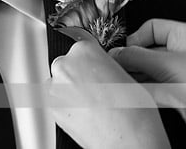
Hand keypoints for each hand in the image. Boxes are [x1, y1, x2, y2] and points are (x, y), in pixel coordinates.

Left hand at [49, 40, 170, 148]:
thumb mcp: (124, 73)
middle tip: (97, 88)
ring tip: (93, 103)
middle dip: (79, 74)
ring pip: (60, 83)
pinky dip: (68, 105)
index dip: (92, 60)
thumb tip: (98, 67)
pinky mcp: (52, 110)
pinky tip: (86, 113)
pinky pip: (57, 101)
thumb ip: (103, 64)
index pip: (82, 46)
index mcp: (85, 50)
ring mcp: (55, 89)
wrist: (129, 139)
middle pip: (68, 64)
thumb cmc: (133, 110)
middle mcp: (66, 66)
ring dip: (71, 90)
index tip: (96, 69)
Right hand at [109, 19, 185, 142]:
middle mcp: (184, 51)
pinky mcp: (180, 92)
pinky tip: (133, 94)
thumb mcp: (168, 65)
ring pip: (151, 70)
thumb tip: (117, 53)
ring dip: (136, 76)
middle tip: (115, 68)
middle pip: (149, 50)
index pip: (152, 27)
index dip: (135, 39)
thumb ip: (138, 58)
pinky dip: (144, 90)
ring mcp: (182, 72)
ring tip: (120, 82)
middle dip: (132, 59)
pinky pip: (156, 87)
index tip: (120, 52)